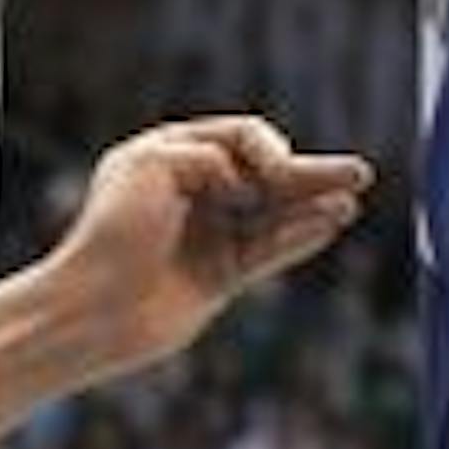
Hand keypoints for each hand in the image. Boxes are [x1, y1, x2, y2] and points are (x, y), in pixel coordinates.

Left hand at [47, 116, 372, 383]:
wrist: (88, 311)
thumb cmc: (109, 233)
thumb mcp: (152, 166)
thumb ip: (209, 158)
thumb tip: (252, 186)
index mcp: (174, 154)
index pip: (241, 137)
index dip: (265, 150)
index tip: (264, 174)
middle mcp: (198, 193)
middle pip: (268, 176)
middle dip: (312, 174)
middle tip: (360, 172)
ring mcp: (210, 236)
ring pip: (275, 216)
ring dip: (314, 207)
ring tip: (352, 200)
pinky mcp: (220, 278)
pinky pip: (269, 252)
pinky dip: (299, 239)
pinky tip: (328, 226)